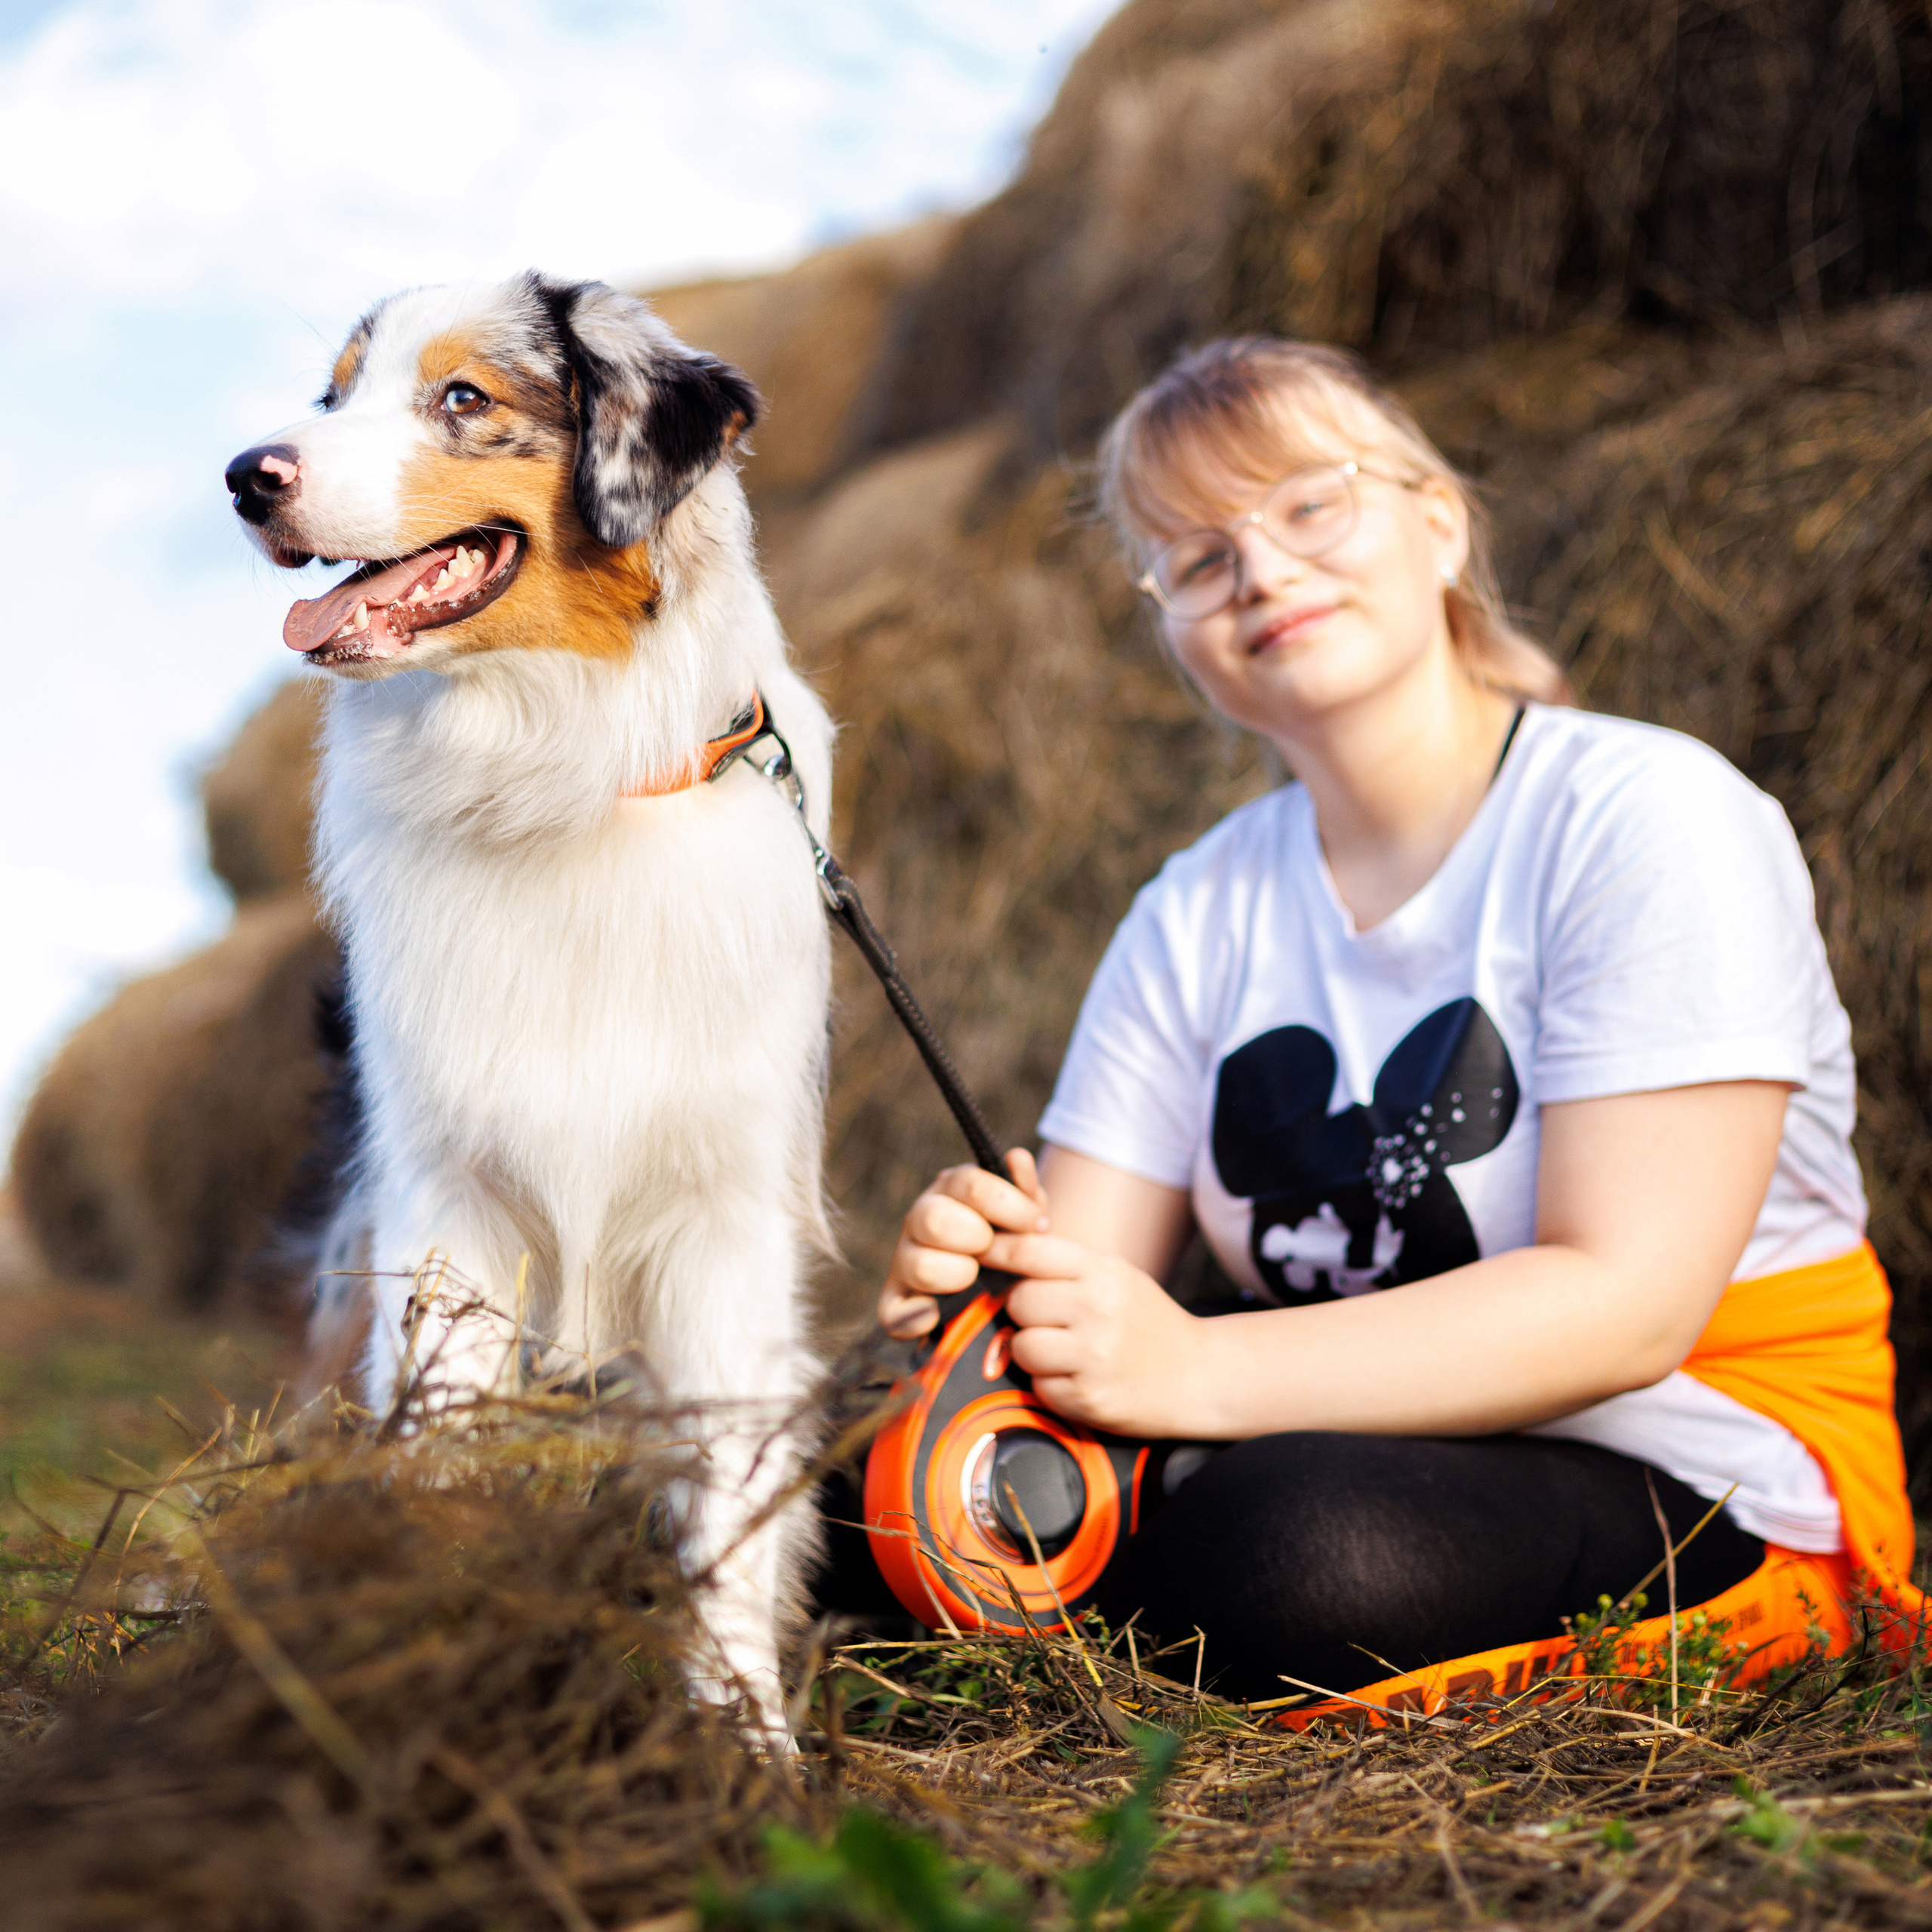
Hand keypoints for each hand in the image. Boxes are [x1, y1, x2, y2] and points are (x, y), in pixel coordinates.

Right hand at [879, 1149, 1049, 1339]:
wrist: (1011, 1288)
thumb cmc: (1016, 1243)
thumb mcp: (1027, 1215)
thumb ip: (1026, 1189)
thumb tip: (1017, 1158)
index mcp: (950, 1189)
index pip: (970, 1184)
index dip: (1008, 1205)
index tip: (1036, 1225)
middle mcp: (919, 1219)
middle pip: (934, 1218)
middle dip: (977, 1238)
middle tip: (996, 1251)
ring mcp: (904, 1262)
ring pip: (919, 1265)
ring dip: (958, 1275)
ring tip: (977, 1281)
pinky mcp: (896, 1305)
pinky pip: (894, 1315)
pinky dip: (920, 1319)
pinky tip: (946, 1316)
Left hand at [985, 1231, 1214, 1438]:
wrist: (1200, 1376)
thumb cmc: (1146, 1321)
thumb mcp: (1115, 1275)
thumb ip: (1063, 1264)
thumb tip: (997, 1251)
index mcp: (1103, 1270)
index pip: (1027, 1250)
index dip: (994, 1251)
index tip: (979, 1255)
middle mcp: (1097, 1308)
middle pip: (1017, 1301)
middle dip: (1025, 1313)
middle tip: (1052, 1321)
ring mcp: (1093, 1355)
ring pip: (1020, 1346)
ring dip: (1032, 1351)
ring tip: (1065, 1351)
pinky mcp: (1088, 1398)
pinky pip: (1037, 1386)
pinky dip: (1050, 1385)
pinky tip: (1080, 1378)